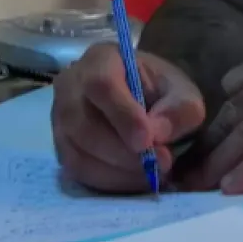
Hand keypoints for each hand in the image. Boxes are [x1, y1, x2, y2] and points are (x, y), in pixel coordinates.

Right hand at [50, 43, 205, 192]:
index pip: (101, 85)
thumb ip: (178, 109)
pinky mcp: (60, 147)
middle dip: (123, 152)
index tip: (147, 141)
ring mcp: (59, 119)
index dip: (123, 115)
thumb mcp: (183, 92)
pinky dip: (108, 181)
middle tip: (160, 164)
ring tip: (151, 174)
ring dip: (117, 171)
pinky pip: (77, 171)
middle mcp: (70, 86)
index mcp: (100, 59)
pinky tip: (134, 180)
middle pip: (84, 124)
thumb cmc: (161, 92)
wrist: (144, 102)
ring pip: (77, 152)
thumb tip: (156, 135)